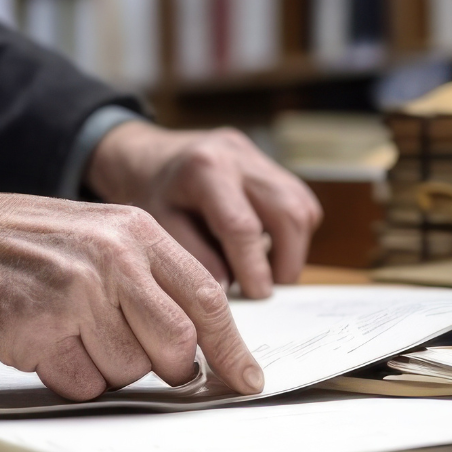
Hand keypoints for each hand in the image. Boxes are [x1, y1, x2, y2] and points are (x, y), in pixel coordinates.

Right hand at [0, 183, 264, 400]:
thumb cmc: (18, 246)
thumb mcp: (95, 238)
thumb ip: (147, 281)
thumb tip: (198, 346)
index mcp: (134, 231)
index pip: (205, 297)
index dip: (231, 348)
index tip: (248, 381)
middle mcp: (112, 257)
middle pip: (175, 344)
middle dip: (162, 367)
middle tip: (125, 351)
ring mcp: (76, 292)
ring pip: (128, 370)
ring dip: (102, 366)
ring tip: (65, 330)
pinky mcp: (40, 327)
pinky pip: (81, 383)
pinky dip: (65, 376)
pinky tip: (39, 340)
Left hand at [84, 121, 322, 297]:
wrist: (150, 158)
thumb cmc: (151, 195)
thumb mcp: (157, 228)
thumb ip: (192, 257)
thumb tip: (227, 290)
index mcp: (204, 169)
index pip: (242, 225)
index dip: (255, 267)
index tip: (258, 295)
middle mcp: (238, 155)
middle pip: (288, 211)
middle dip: (288, 259)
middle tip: (270, 289)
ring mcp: (258, 157)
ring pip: (302, 206)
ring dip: (294, 247)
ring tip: (269, 272)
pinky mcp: (269, 164)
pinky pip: (300, 201)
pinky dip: (292, 232)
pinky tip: (268, 248)